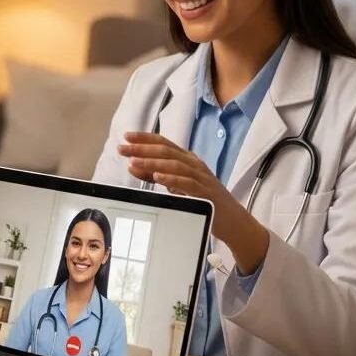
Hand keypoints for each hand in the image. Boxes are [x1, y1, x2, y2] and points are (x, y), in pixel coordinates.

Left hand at [118, 131, 268, 273]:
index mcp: (187, 160)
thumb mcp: (177, 185)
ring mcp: (201, 177)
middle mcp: (194, 164)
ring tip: (133, 161)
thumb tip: (133, 164)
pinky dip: (171, 178)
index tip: (126, 136)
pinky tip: (157, 176)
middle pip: (166, 151)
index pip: (164, 143)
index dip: (145, 138)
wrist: (232, 220)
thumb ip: (157, 174)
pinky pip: (187, 183)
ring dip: (152, 162)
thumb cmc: (204, 200)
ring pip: (174, 164)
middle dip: (142, 148)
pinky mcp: (205, 192)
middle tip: (123, 148)